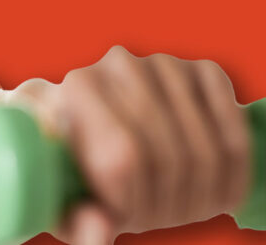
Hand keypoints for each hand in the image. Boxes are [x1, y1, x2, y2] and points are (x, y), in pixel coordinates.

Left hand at [9, 46, 250, 244]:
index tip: (125, 220)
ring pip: (205, 150)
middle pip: (168, 158)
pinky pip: (235, 129)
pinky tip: (219, 195)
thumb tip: (102, 232)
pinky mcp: (201, 71)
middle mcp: (120, 64)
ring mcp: (164, 64)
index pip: (123, 159)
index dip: (134, 204)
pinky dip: (235, 173)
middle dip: (168, 206)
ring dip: (201, 197)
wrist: (86, 118)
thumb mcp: (58, 199)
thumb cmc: (68, 164)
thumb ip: (74, 223)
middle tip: (155, 221)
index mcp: (77, 88)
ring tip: (178, 212)